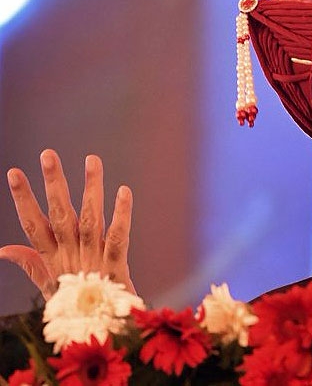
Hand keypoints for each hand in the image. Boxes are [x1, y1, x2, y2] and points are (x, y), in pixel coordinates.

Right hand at [0, 149, 134, 299]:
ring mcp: (94, 259)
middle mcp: (71, 255)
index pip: (33, 224)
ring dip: (91, 188)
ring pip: (91, 218)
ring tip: (91, 159)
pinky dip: (121, 214)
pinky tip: (124, 191)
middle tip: (48, 154)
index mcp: (53, 259)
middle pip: (60, 215)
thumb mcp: (50, 286)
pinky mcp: (116, 266)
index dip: (24, 199)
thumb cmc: (76, 307)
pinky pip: (118, 237)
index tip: (15, 172)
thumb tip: (3, 250)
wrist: (101, 333)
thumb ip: (30, 264)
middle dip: (54, 184)